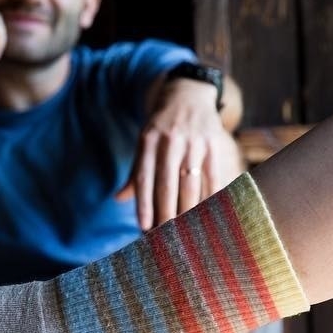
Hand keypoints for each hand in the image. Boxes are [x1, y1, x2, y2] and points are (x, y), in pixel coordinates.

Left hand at [117, 78, 241, 229]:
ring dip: (188, 211)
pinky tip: (208, 215)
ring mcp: (194, 142)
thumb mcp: (144, 142)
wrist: (189, 94)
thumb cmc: (162, 127)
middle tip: (166, 238)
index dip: (144, 204)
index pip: (145, 178)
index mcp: (148, 140)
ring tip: (185, 232)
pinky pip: (213, 177)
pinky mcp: (214, 144)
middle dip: (166, 213)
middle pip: (168, 184)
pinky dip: (211, 198)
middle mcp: (171, 140)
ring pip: (191, 184)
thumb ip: (135, 171)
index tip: (144, 228)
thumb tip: (119, 198)